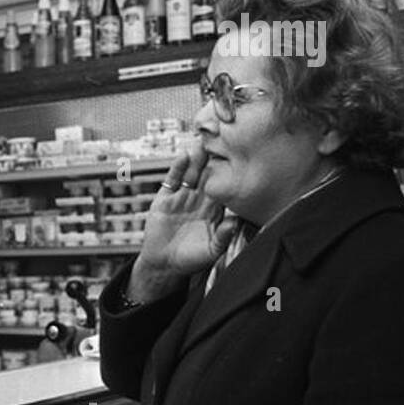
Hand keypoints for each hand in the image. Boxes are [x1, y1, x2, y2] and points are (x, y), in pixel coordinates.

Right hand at [129, 141, 238, 301]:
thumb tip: (236, 221)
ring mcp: (182, 197)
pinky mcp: (165, 199)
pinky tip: (183, 157)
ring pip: (191, 174)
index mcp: (214, 210)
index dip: (230, 172)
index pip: (224, 187)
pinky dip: (177, 169)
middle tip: (222, 140)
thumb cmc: (191, 259)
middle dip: (214, 159)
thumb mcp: (212, 251)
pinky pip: (172, 180)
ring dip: (197, 159)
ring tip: (203, 143)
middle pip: (208, 175)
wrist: (164, 264)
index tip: (239, 157)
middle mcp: (199, 200)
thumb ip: (225, 236)